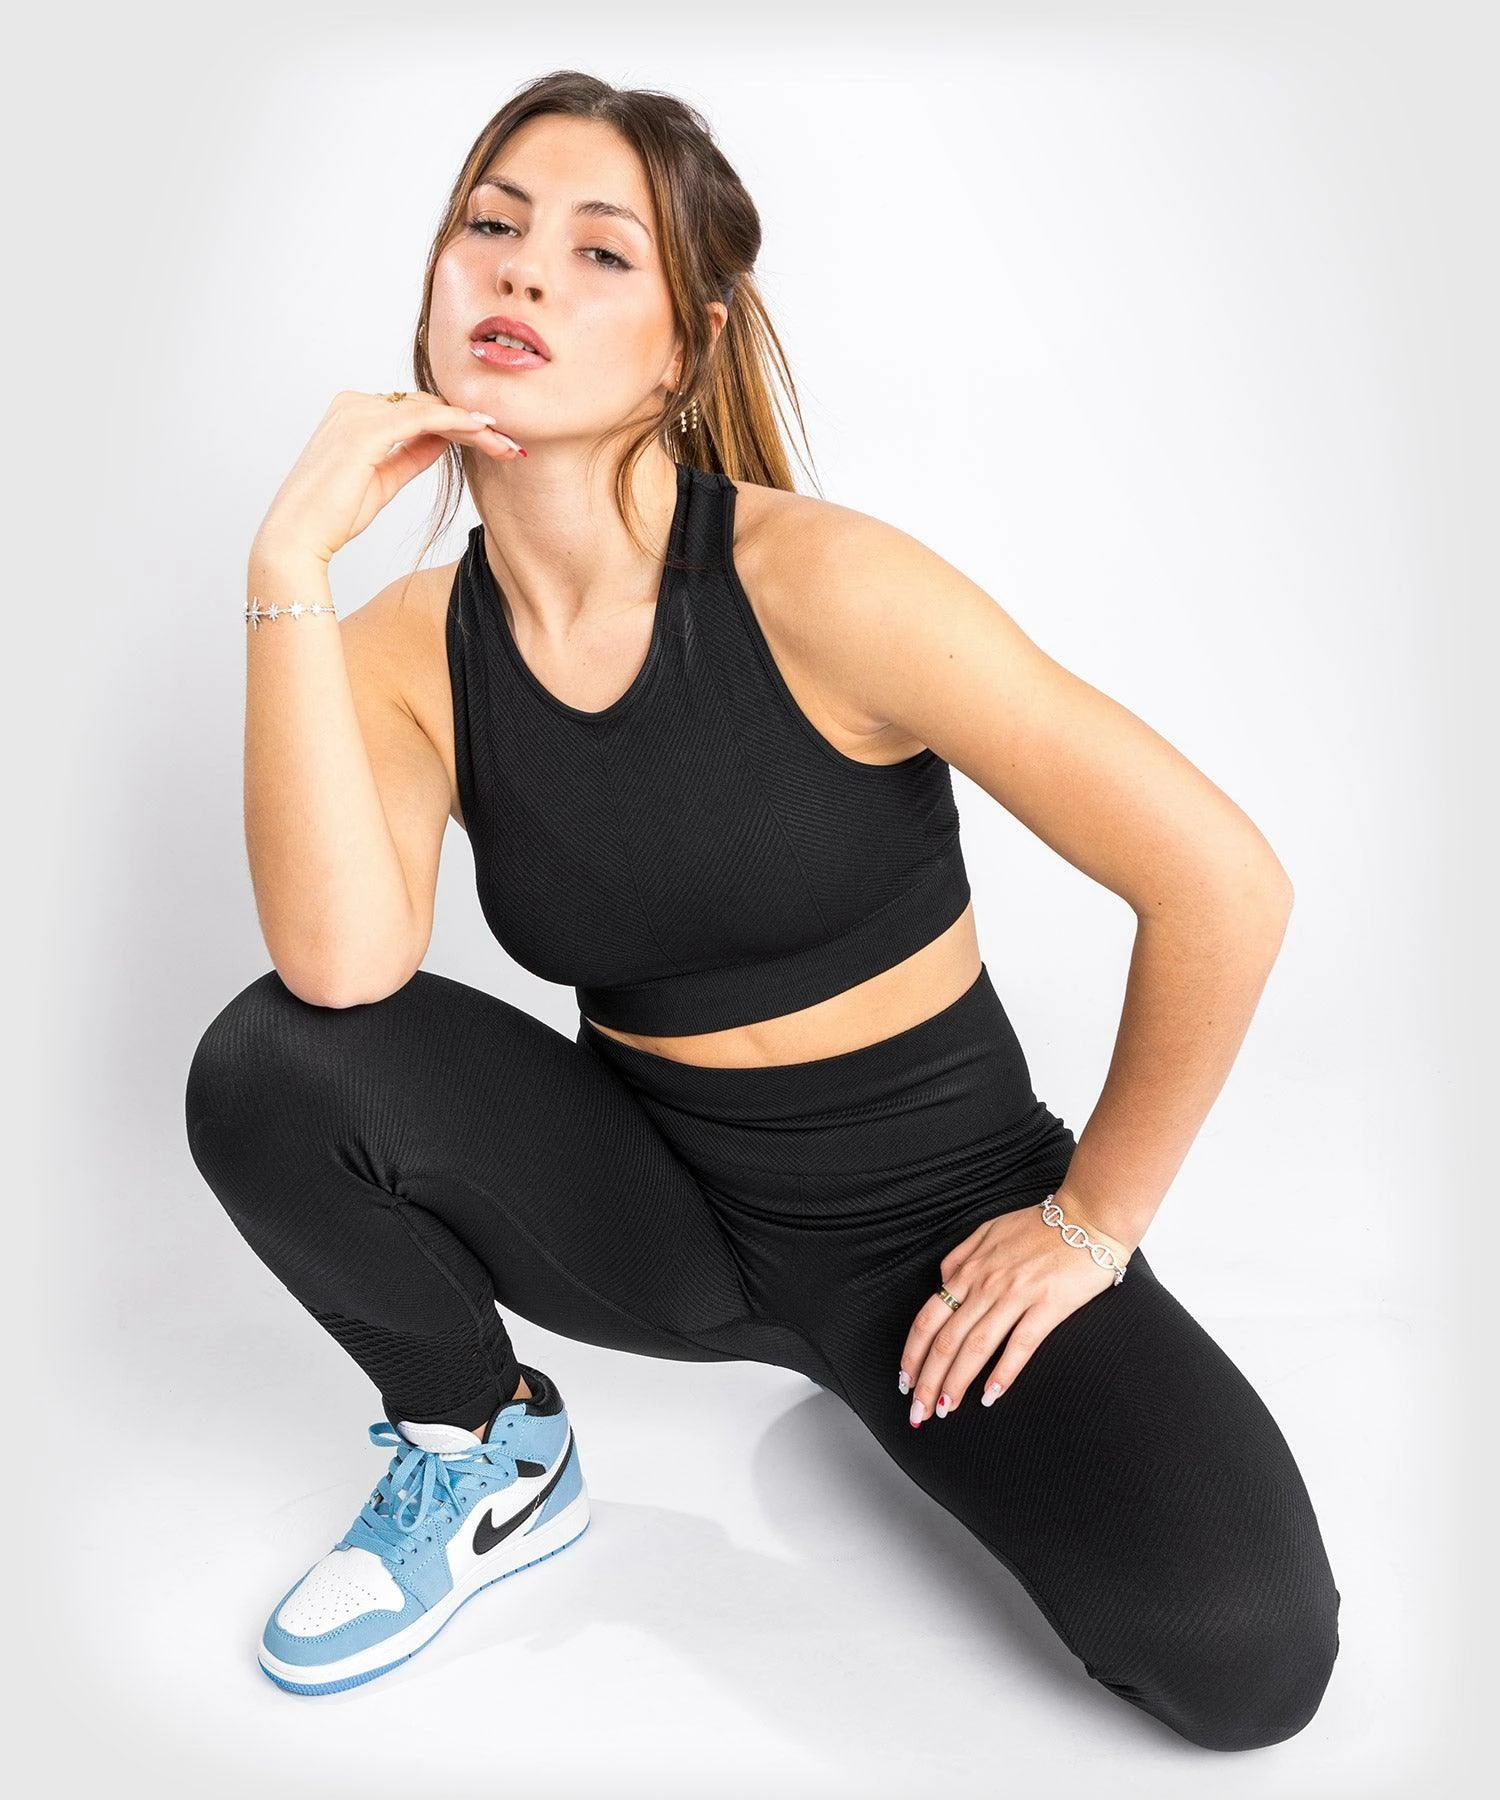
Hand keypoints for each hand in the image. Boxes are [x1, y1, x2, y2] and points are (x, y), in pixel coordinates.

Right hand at [250, 389, 525, 570]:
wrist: (298, 537)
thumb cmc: (334, 515)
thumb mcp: (384, 479)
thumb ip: (412, 454)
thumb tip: (444, 438)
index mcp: (352, 412)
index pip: (415, 409)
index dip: (456, 424)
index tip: (492, 441)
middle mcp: (354, 403)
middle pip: (427, 405)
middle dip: (471, 424)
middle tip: (509, 443)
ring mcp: (357, 411)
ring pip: (431, 409)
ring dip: (473, 426)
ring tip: (506, 444)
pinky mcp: (365, 428)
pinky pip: (424, 418)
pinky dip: (458, 423)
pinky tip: (484, 432)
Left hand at [897, 1194, 1133, 1425]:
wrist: (1087, 1217)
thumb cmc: (1039, 1225)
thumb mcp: (988, 1231)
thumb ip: (960, 1257)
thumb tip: (943, 1282)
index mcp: (968, 1269)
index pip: (928, 1319)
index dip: (912, 1354)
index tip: (904, 1381)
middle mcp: (985, 1284)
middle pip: (946, 1341)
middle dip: (927, 1380)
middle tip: (918, 1411)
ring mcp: (1016, 1295)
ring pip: (976, 1347)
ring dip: (956, 1383)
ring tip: (945, 1409)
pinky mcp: (1047, 1305)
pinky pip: (1019, 1345)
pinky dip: (1003, 1373)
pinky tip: (990, 1394)